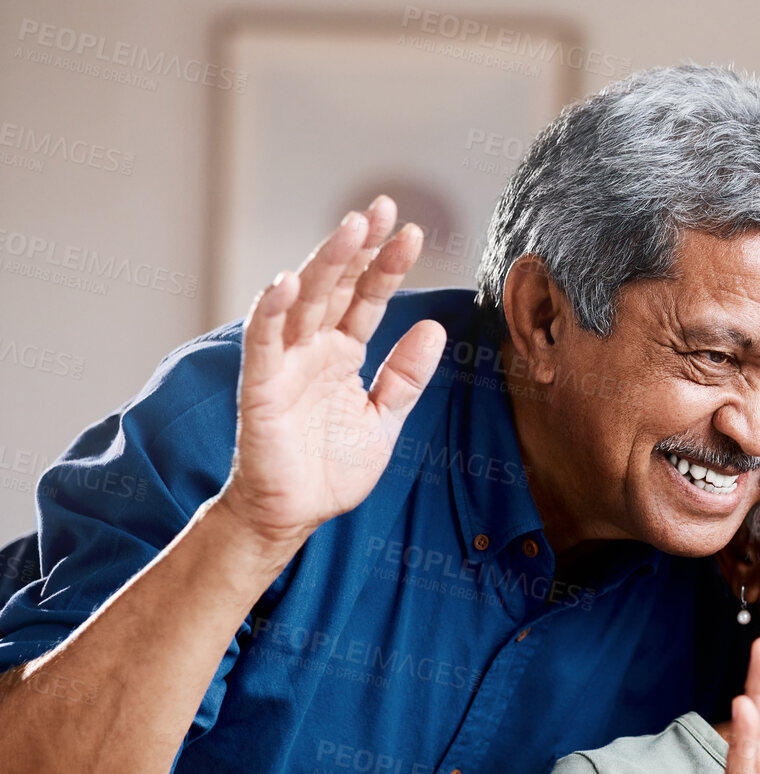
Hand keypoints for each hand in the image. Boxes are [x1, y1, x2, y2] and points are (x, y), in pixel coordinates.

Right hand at [217, 196, 446, 553]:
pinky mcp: (261, 387)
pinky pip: (264, 343)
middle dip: (358, 246)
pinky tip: (286, 281)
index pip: (366, 297)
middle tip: (382, 207)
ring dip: (324, 263)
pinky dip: (271, 311)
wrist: (295, 514)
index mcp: (343, 352)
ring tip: (351, 228)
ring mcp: (285, 363)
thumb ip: (406, 376)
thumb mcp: (385, 420)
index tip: (412, 231)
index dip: (386, 265)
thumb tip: (433, 328)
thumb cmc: (332, 467)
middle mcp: (313, 348)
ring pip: (303, 301)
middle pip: (336, 286)